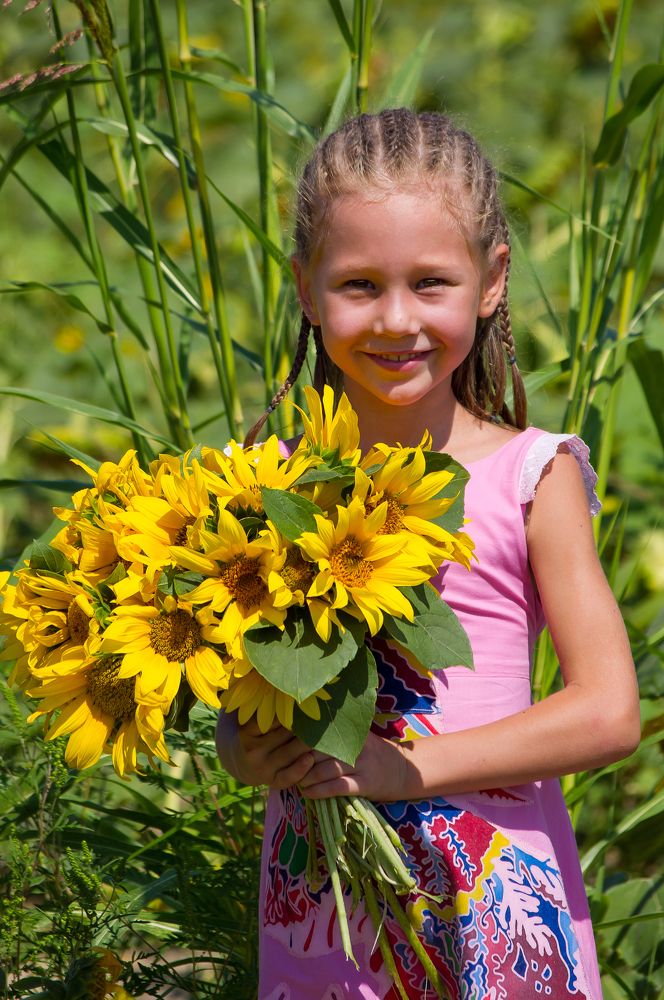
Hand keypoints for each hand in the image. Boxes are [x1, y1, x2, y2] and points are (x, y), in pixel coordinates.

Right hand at [215, 710, 314, 788]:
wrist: (242, 762)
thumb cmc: (255, 733)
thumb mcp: (253, 719)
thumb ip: (266, 705)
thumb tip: (286, 685)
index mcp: (246, 731)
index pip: (268, 720)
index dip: (286, 711)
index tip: (302, 700)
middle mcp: (252, 750)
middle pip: (282, 735)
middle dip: (301, 725)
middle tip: (321, 714)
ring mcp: (261, 767)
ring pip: (288, 754)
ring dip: (306, 744)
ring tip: (323, 733)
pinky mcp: (271, 781)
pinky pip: (288, 776)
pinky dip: (300, 769)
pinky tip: (311, 759)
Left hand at [297, 732, 413, 801]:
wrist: (404, 770)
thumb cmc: (374, 753)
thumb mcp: (360, 737)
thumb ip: (337, 734)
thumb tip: (303, 730)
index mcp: (352, 732)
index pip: (321, 734)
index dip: (301, 741)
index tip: (286, 745)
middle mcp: (357, 746)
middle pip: (321, 751)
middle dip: (301, 760)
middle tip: (287, 766)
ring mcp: (362, 765)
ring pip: (327, 769)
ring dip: (307, 777)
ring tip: (296, 781)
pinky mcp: (366, 784)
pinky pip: (339, 787)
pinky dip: (321, 791)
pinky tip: (308, 793)